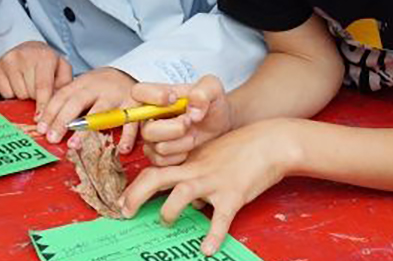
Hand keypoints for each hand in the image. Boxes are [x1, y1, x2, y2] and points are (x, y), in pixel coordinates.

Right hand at [0, 41, 72, 114]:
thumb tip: (58, 106)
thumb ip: (64, 87)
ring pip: (17, 95)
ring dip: (25, 96)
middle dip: (36, 98)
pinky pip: (5, 93)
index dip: (43, 104)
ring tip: (28, 85)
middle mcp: (24, 56)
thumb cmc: (46, 62)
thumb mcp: (62, 70)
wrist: (27, 48)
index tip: (41, 118)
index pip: (43, 86)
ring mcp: (8, 61)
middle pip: (29, 93)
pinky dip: (13, 93)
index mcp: (44, 56)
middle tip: (38, 91)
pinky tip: (17, 84)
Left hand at [39, 67, 138, 151]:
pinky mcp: (135, 105)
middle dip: (62, 121)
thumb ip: (66, 102)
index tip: (41, 129)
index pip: (62, 96)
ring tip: (74, 145)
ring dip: (87, 130)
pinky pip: (131, 122)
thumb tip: (41, 121)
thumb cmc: (101, 87)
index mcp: (83, 83)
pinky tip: (121, 149)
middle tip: (52, 138)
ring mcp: (117, 96)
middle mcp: (98, 87)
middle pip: (77, 102)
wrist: (130, 75)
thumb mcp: (83, 88)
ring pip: (100, 112)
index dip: (50, 112)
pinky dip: (127, 136)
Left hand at [121, 119, 298, 256]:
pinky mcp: (233, 194)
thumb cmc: (242, 149)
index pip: (153, 171)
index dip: (134, 187)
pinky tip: (206, 249)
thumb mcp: (211, 158)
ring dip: (168, 211)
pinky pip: (220, 219)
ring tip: (166, 222)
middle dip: (135, 196)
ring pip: (180, 194)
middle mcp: (196, 170)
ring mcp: (214, 182)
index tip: (122, 201)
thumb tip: (192, 207)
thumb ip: (197, 178)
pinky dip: (212, 236)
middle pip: (156, 178)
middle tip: (124, 212)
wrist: (270, 142)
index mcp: (189, 162)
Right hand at [133, 75, 233, 165]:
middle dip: (173, 128)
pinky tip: (189, 148)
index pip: (138, 92)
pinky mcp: (156, 154)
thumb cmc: (212, 104)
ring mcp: (152, 137)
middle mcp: (149, 116)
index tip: (173, 99)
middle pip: (147, 129)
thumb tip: (192, 110)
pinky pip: (161, 160)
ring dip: (181, 143)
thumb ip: (204, 91)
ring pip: (157, 147)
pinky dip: (179, 156)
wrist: (219, 126)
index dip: (152, 97)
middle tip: (189, 121)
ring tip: (193, 134)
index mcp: (156, 95)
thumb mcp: (213, 88)